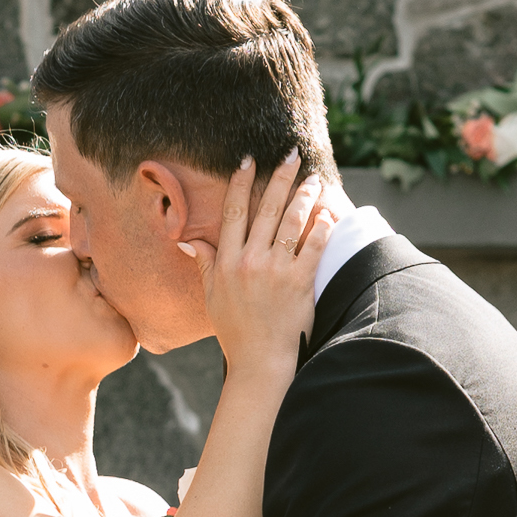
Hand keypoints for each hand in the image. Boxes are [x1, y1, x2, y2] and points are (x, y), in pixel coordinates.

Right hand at [184, 155, 326, 384]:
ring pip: (291, 223)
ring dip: (304, 196)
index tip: (248, 160)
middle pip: (265, 210)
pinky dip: (322, 228)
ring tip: (313, 179)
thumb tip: (187, 240)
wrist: (260, 362)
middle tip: (289, 154)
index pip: (232, 213)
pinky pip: (313, 248)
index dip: (240, 183)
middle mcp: (250, 262)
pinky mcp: (300, 284)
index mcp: (227, 263)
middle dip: (278, 178)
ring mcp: (276, 272)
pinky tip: (328, 211)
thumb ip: (204, 264)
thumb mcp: (212, 297)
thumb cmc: (236, 332)